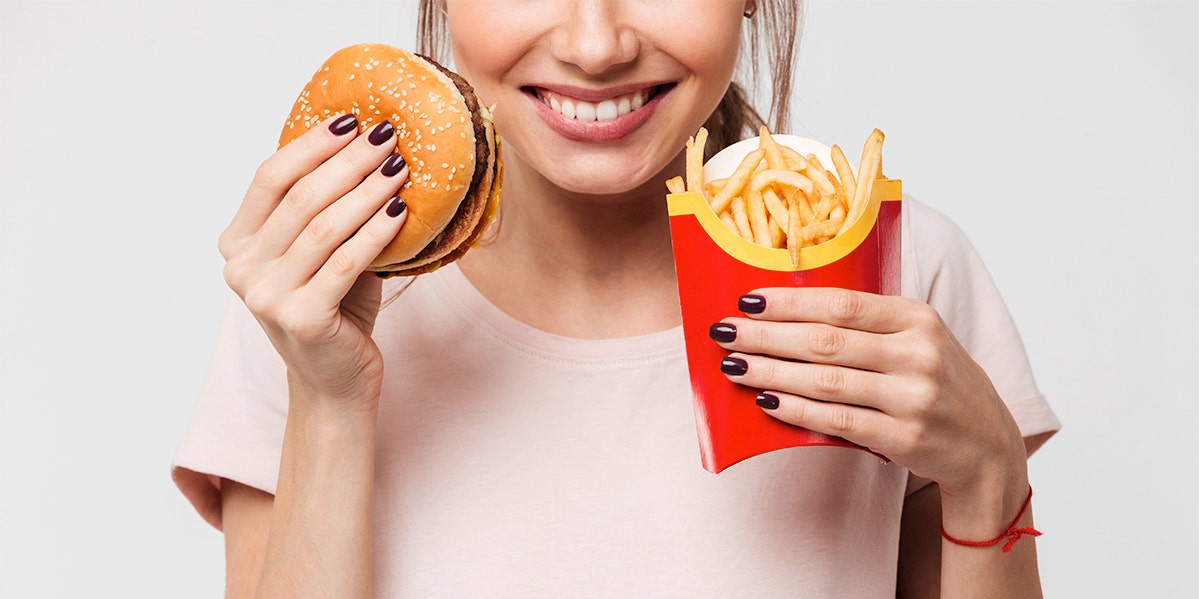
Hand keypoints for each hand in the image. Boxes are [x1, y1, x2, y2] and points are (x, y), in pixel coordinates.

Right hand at [218, 115, 409, 409]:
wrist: (335, 383)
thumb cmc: (334, 310)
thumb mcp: (320, 253)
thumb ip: (325, 210)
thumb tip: (369, 147)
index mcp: (237, 244)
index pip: (270, 178)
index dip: (310, 145)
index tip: (351, 120)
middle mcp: (242, 268)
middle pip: (300, 197)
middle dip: (349, 161)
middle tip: (388, 137)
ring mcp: (266, 296)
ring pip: (325, 226)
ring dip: (367, 191)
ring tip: (401, 169)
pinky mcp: (301, 318)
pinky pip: (346, 261)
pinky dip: (377, 233)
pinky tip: (401, 212)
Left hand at [712, 287, 1026, 496]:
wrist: (988, 445)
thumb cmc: (937, 382)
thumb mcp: (917, 338)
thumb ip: (867, 324)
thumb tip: (786, 312)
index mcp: (917, 317)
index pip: (841, 303)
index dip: (789, 301)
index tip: (746, 300)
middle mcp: (918, 353)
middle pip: (826, 340)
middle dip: (767, 336)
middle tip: (724, 333)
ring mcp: (914, 397)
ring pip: (826, 381)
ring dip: (772, 373)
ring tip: (734, 367)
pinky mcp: (906, 438)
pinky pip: (838, 422)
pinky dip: (797, 411)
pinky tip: (766, 403)